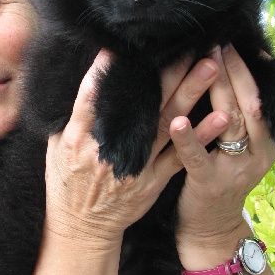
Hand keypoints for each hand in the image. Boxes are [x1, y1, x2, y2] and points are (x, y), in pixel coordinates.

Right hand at [44, 49, 229, 248]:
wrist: (82, 227)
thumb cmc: (66, 183)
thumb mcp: (54, 148)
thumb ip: (71, 117)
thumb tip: (88, 83)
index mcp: (79, 138)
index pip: (92, 97)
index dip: (105, 72)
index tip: (121, 47)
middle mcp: (109, 149)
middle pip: (142, 105)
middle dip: (167, 74)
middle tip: (188, 46)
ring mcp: (135, 165)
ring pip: (167, 124)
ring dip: (190, 94)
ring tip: (210, 69)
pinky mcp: (153, 180)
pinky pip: (180, 156)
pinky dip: (200, 138)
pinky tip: (220, 119)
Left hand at [171, 45, 274, 256]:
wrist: (210, 226)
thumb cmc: (219, 174)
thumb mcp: (237, 143)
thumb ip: (236, 112)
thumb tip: (224, 69)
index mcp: (266, 137)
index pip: (259, 94)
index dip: (247, 68)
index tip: (233, 40)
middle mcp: (258, 150)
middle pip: (248, 102)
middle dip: (233, 71)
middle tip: (217, 43)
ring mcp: (236, 168)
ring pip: (230, 123)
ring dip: (218, 91)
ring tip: (205, 63)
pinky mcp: (210, 184)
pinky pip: (198, 157)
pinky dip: (188, 137)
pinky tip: (176, 120)